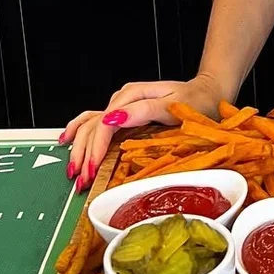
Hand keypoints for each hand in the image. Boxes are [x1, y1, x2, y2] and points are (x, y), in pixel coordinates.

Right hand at [60, 76, 221, 189]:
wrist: (206, 92)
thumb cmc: (195, 100)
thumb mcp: (173, 105)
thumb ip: (143, 111)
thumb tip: (114, 118)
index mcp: (132, 96)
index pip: (105, 124)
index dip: (95, 149)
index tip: (90, 169)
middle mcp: (123, 100)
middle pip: (94, 127)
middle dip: (84, 155)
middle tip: (80, 181)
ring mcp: (121, 106)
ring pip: (90, 125)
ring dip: (79, 148)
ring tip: (73, 170)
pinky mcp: (123, 112)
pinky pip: (95, 120)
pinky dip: (79, 130)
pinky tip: (67, 140)